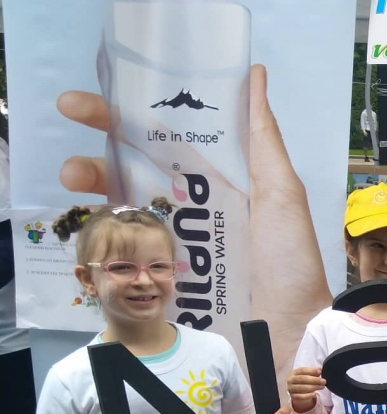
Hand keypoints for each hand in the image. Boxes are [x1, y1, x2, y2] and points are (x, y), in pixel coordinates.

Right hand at [57, 66, 333, 413]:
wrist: (289, 339)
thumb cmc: (291, 266)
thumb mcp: (281, 194)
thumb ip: (263, 138)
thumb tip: (254, 73)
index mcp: (223, 184)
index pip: (170, 138)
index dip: (133, 113)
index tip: (99, 94)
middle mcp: (195, 210)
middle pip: (136, 167)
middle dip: (100, 138)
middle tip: (68, 115)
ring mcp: (175, 246)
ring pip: (121, 206)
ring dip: (92, 182)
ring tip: (75, 174)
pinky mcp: (161, 283)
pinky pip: (121, 255)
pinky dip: (99, 237)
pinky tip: (90, 222)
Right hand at [286, 366, 324, 411]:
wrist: (298, 391)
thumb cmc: (305, 381)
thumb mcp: (309, 375)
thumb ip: (314, 372)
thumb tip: (320, 369)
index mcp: (294, 372)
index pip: (302, 370)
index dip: (311, 370)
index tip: (320, 372)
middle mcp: (291, 380)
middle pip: (302, 379)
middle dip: (314, 380)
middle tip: (323, 381)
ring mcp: (291, 388)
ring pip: (301, 388)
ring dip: (313, 387)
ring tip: (322, 387)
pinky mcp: (293, 396)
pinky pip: (300, 397)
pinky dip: (308, 396)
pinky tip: (315, 394)